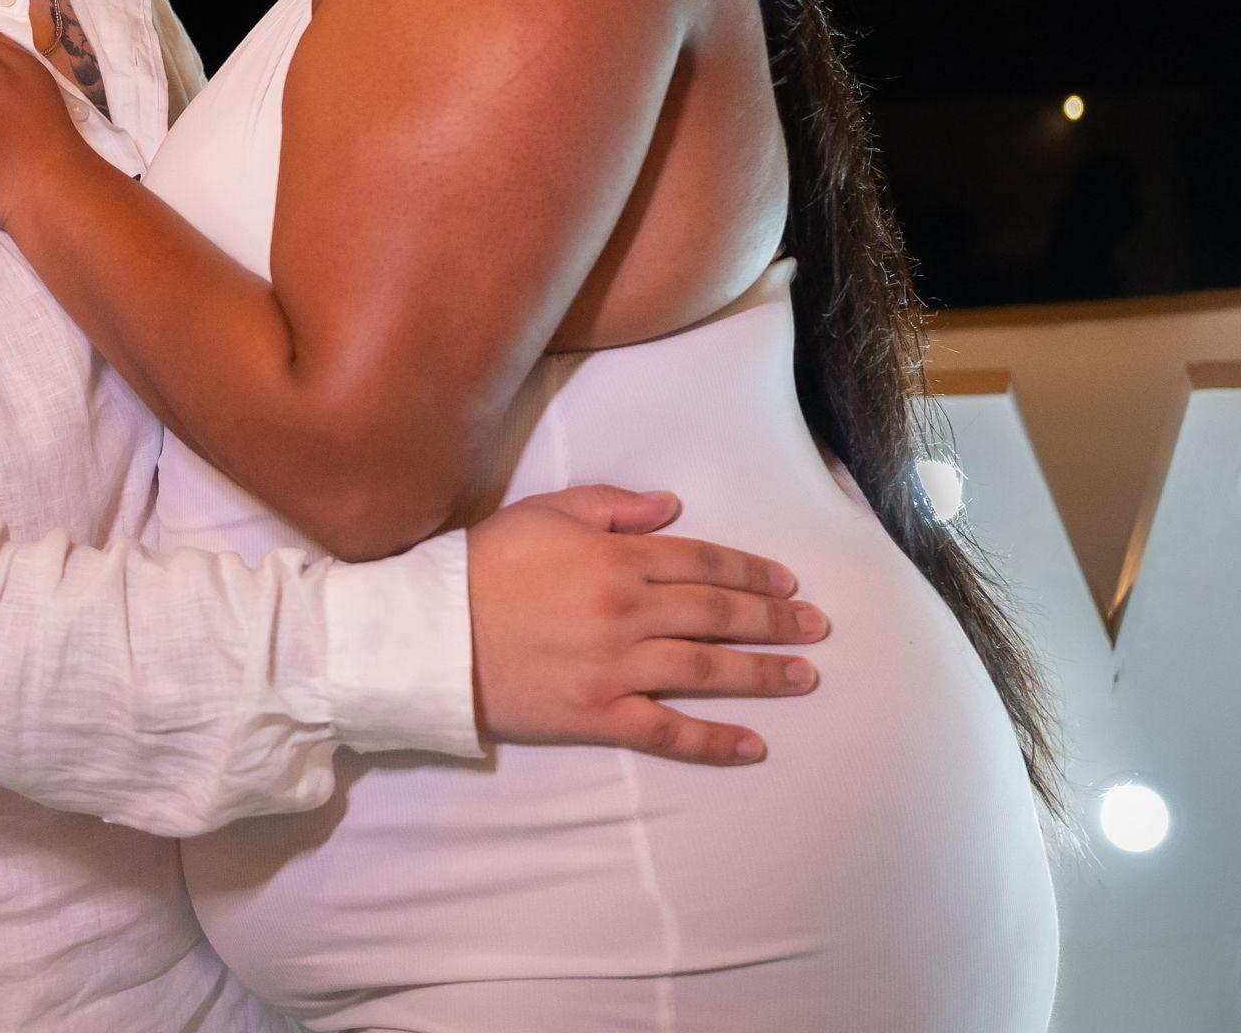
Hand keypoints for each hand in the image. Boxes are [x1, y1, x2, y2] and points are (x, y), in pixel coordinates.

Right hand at [466, 486, 825, 764]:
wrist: (433, 633)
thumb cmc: (486, 563)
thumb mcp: (545, 512)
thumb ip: (612, 506)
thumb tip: (672, 508)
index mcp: (614, 558)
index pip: (700, 561)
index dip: (750, 570)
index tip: (786, 581)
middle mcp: (625, 612)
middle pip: (716, 615)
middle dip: (774, 619)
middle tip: (818, 626)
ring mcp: (615, 668)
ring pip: (706, 670)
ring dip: (763, 674)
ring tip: (805, 676)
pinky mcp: (597, 716)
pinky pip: (667, 732)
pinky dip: (714, 742)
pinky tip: (753, 745)